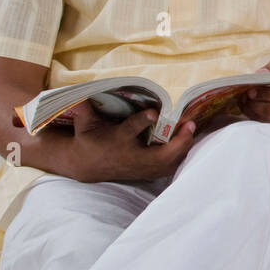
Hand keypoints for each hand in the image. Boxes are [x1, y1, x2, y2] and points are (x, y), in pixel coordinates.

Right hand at [64, 107, 195, 183]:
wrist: (87, 165)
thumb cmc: (89, 139)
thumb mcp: (83, 124)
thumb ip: (84, 110)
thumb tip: (78, 96)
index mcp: (118, 140)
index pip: (131, 130)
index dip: (143, 121)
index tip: (154, 112)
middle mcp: (132, 156)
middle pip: (159, 155)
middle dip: (177, 141)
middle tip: (189, 123)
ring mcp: (141, 167)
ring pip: (168, 163)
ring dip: (183, 148)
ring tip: (192, 130)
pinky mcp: (147, 173)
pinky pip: (169, 167)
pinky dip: (181, 155)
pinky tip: (190, 142)